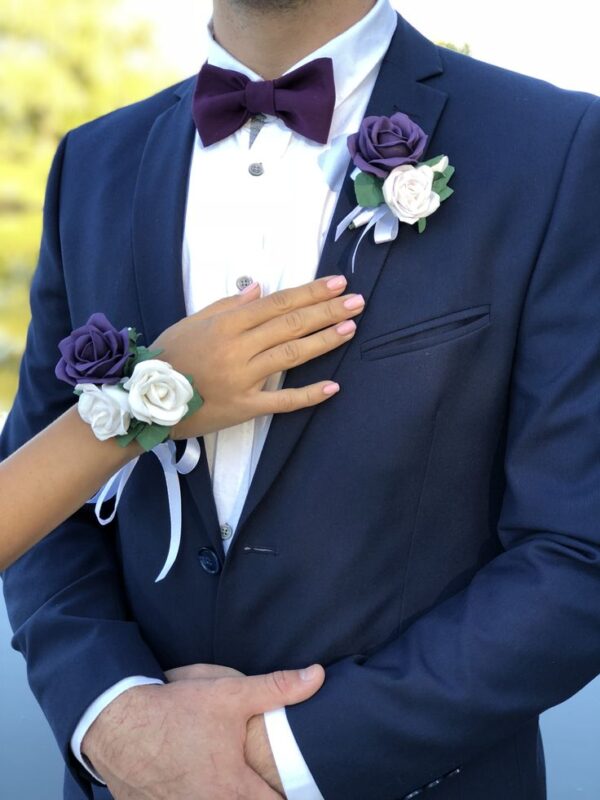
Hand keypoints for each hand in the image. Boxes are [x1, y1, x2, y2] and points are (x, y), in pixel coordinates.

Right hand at [82, 664, 324, 799]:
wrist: (115, 722)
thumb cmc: (174, 709)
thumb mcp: (230, 693)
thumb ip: (277, 689)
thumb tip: (317, 676)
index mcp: (233, 791)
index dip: (292, 796)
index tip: (299, 787)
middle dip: (258, 793)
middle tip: (263, 779)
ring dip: (228, 794)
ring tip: (229, 776)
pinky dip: (198, 795)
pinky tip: (197, 778)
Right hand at [151, 276, 364, 436]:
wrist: (144, 402)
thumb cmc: (168, 357)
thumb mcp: (191, 322)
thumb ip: (227, 306)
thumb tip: (260, 290)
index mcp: (225, 324)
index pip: (277, 304)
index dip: (310, 292)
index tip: (337, 283)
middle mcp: (237, 349)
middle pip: (290, 325)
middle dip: (327, 311)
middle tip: (356, 301)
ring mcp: (243, 379)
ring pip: (291, 356)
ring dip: (324, 341)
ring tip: (350, 328)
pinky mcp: (245, 407)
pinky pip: (282, 401)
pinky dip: (308, 394)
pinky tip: (333, 386)